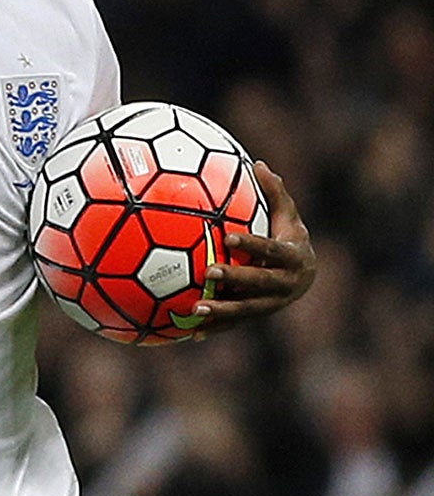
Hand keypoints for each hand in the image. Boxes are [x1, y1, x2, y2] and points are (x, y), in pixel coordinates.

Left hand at [189, 162, 315, 334]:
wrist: (304, 275)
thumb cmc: (288, 236)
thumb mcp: (288, 216)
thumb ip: (275, 193)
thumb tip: (259, 163)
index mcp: (292, 258)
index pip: (271, 250)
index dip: (252, 244)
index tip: (228, 237)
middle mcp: (286, 284)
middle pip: (260, 283)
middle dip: (236, 278)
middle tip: (210, 272)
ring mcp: (273, 304)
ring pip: (247, 310)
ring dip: (222, 311)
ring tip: (195, 309)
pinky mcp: (258, 316)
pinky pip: (236, 324)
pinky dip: (216, 328)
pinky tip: (191, 332)